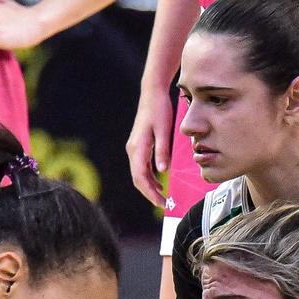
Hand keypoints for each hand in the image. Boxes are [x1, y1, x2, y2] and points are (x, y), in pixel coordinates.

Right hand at [124, 84, 175, 208]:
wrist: (152, 94)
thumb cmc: (159, 110)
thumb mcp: (164, 131)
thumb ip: (162, 152)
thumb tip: (163, 171)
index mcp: (138, 148)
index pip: (141, 178)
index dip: (150, 193)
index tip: (162, 203)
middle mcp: (133, 150)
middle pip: (138, 179)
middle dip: (150, 194)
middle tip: (165, 204)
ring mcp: (134, 148)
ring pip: (139, 174)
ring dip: (150, 187)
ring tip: (164, 196)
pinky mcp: (138, 145)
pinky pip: (141, 166)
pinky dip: (149, 177)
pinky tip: (160, 182)